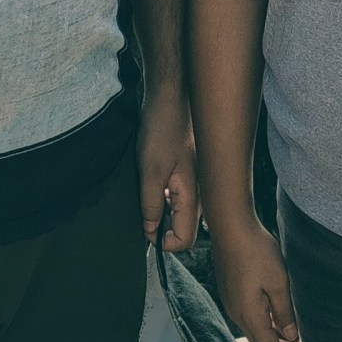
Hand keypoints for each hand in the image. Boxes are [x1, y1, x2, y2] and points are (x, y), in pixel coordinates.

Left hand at [139, 92, 198, 252]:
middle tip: (143, 214)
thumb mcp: (151, 170)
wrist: (169, 100)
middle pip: (184, 229)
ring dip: (162, 214)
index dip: (163, 241)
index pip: (185, 238)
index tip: (144, 229)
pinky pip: (176, 199)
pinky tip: (151, 185)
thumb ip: (151, 204)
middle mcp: (197, 193)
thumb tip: (150, 231)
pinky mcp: (185, 174)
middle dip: (163, 229)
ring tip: (145, 197)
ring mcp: (192, 183)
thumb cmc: (162, 130)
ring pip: (179, 214)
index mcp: (192, 195)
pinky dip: (163, 200)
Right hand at [212, 216, 304, 341]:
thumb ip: (285, 312)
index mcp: (249, 316)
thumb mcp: (279, 282)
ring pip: (254, 330)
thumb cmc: (256, 251)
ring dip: (274, 336)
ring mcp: (231, 303)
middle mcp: (236, 314)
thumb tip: (291, 336)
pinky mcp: (230, 292)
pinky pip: (249, 317)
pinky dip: (265, 323)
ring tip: (294, 336)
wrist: (231, 227)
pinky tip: (277, 315)